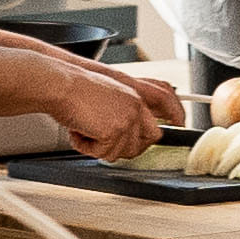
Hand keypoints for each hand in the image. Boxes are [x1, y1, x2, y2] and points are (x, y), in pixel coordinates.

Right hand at [48, 62, 182, 162]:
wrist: (60, 85)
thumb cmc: (74, 89)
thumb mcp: (109, 93)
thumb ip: (127, 107)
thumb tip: (138, 126)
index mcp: (135, 94)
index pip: (166, 102)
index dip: (175, 114)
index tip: (179, 122)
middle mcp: (136, 106)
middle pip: (148, 139)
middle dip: (126, 146)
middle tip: (102, 140)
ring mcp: (127, 119)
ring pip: (122, 152)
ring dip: (100, 147)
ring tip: (85, 128)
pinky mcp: (114, 131)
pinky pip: (103, 154)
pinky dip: (87, 147)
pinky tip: (79, 130)